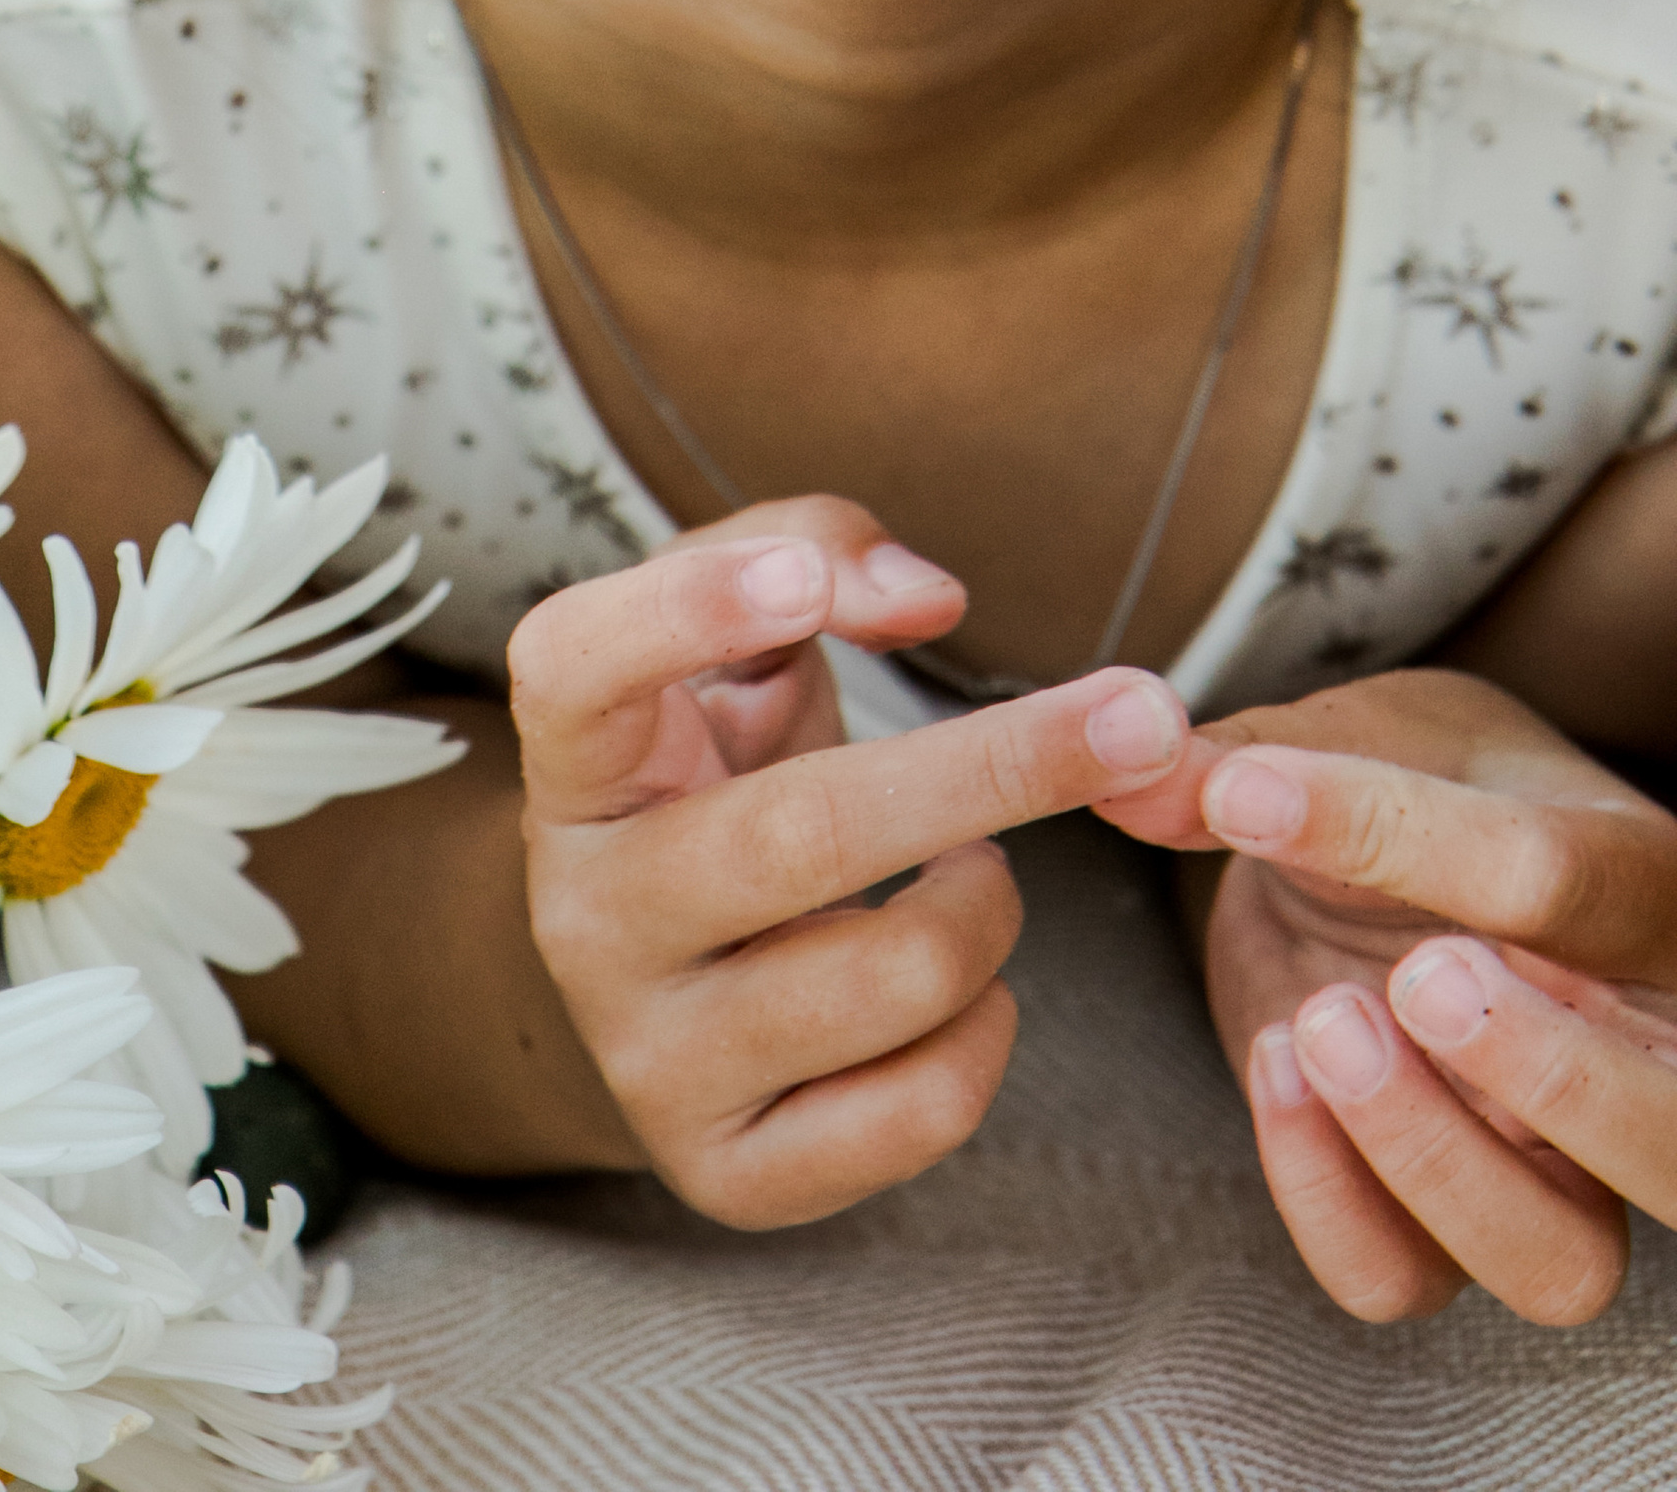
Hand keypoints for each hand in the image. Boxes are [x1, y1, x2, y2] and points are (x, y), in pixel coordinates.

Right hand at [507, 499, 1192, 1226]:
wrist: (673, 973)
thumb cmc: (727, 763)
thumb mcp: (744, 635)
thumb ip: (817, 550)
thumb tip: (930, 598)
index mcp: (577, 763)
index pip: (577, 668)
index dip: (687, 614)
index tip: (810, 580)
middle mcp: (583, 913)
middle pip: (798, 834)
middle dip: (997, 765)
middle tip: (1143, 712)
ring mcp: (646, 1054)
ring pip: (887, 977)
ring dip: (989, 907)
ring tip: (981, 874)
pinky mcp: (724, 1170)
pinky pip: (918, 1110)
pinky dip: (989, 1030)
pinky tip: (963, 985)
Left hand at [1100, 668, 1676, 1320]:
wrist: (1374, 856)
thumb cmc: (1406, 780)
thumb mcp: (1353, 732)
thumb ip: (1255, 751)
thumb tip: (1135, 766)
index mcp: (1627, 884)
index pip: (1565, 882)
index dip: (1405, 839)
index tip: (1248, 793)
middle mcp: (1622, 1045)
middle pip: (1667, 1141)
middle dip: (1555, 1079)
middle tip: (1418, 979)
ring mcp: (1541, 1158)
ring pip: (1561, 1262)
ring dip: (1430, 1159)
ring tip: (1321, 1022)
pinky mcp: (1435, 1216)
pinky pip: (1407, 1278)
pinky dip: (1327, 1199)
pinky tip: (1273, 1069)